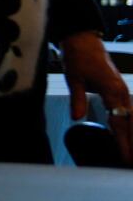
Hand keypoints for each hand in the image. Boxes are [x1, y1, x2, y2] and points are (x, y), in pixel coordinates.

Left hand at [59, 30, 132, 161]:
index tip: (126, 158)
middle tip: (130, 162)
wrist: (83, 38)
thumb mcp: (73, 78)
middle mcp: (122, 92)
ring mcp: (123, 91)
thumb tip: (77, 119)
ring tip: (131, 153)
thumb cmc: (77, 56)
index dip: (124, 142)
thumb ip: (77, 100)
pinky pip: (129, 111)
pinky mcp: (120, 89)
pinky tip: (129, 134)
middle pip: (132, 123)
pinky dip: (131, 124)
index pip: (120, 122)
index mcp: (112, 90)